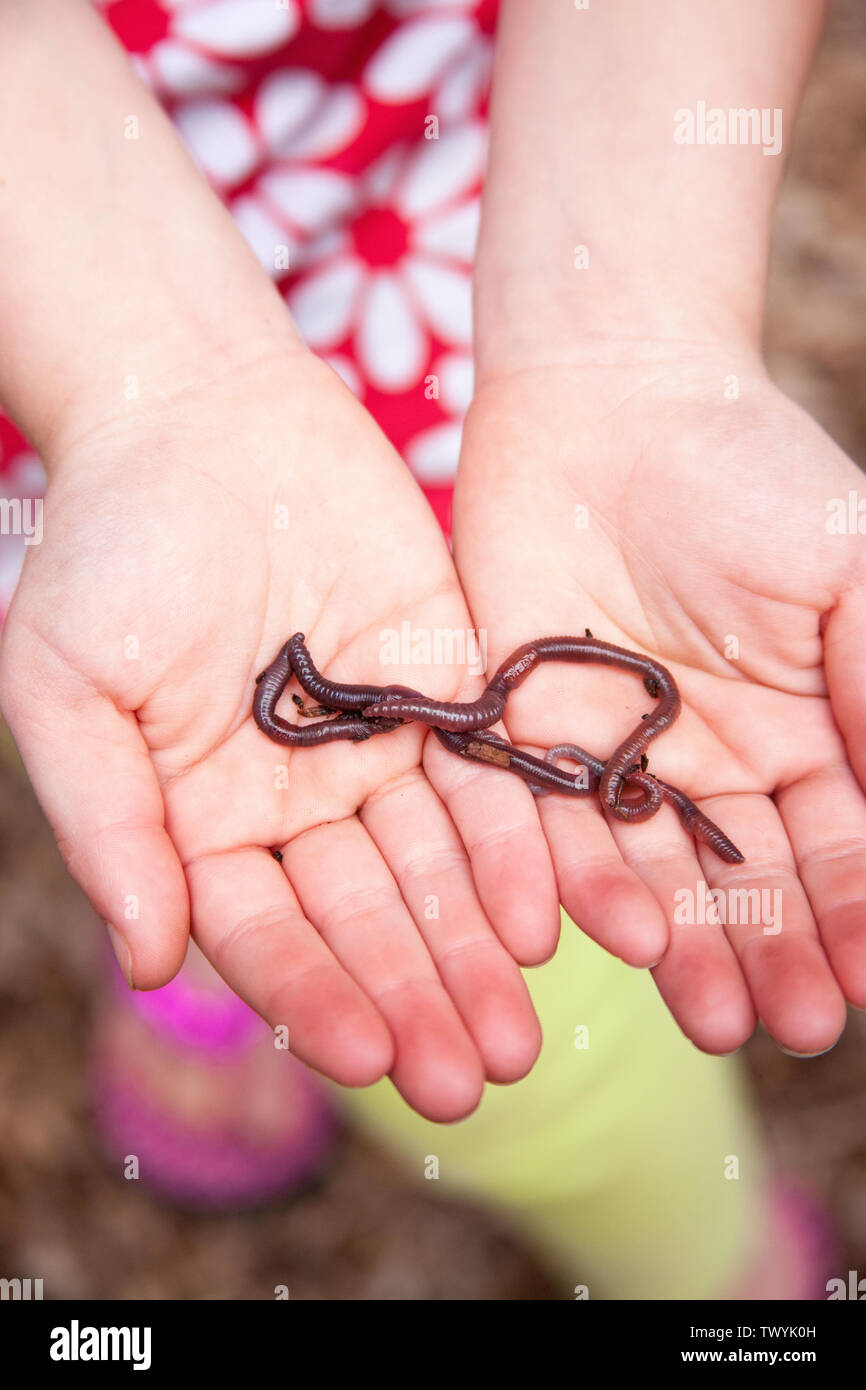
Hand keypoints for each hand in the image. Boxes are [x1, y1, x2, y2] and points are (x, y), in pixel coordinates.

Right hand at [0, 349, 556, 1119]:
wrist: (201, 417)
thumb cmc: (111, 548)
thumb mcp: (71, 689)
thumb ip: (110, 826)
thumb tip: (145, 963)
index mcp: (204, 822)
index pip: (262, 935)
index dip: (309, 996)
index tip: (363, 1058)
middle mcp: (298, 806)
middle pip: (365, 921)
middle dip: (414, 997)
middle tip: (473, 1078)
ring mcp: (378, 753)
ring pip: (436, 871)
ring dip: (476, 950)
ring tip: (520, 1029)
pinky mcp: (445, 692)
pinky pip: (487, 782)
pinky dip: (515, 845)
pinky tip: (548, 913)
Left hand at [453, 345, 865, 1055]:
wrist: (610, 399)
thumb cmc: (747, 473)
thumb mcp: (849, 572)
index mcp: (800, 732)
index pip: (836, 847)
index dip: (851, 915)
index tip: (859, 985)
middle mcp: (711, 762)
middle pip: (745, 882)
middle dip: (772, 954)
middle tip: (786, 1028)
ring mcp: (617, 755)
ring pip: (651, 874)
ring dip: (683, 946)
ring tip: (711, 1017)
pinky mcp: (527, 734)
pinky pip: (547, 823)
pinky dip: (574, 878)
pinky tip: (600, 934)